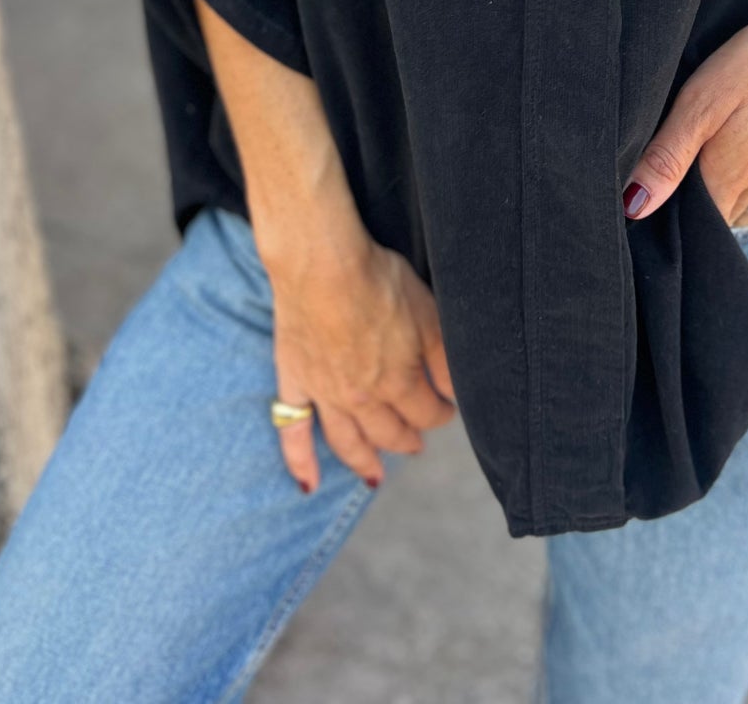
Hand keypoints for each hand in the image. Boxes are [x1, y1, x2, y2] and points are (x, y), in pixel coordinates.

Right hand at [263, 229, 456, 493]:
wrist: (321, 264)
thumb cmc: (378, 280)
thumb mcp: (428, 314)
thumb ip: (443, 359)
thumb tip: (455, 393)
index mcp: (399, 382)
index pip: (427, 413)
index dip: (441, 413)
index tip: (447, 408)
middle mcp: (363, 398)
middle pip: (389, 432)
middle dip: (408, 438)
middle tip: (417, 442)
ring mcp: (325, 394)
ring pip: (348, 441)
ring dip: (364, 461)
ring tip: (376, 476)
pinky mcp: (294, 380)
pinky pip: (293, 431)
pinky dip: (300, 461)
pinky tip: (308, 484)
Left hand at [622, 0, 747, 227]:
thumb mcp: (704, 100)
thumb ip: (669, 156)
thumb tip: (634, 209)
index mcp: (728, 182)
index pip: (687, 228)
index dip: (660, 216)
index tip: (635, 196)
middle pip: (711, 219)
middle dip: (683, 206)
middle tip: (656, 170)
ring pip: (735, 205)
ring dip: (713, 192)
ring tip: (690, 155)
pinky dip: (739, 180)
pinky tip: (730, 148)